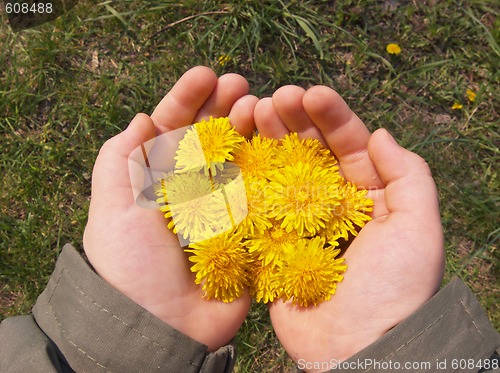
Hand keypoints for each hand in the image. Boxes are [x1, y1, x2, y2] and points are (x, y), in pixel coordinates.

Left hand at [83, 66, 257, 350]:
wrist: (162, 327)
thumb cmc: (130, 266)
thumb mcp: (112, 208)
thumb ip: (119, 161)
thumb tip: (140, 118)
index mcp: (158, 179)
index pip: (173, 129)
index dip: (188, 99)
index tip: (207, 75)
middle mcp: (192, 188)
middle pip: (211, 138)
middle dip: (225, 108)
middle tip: (242, 85)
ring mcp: (224, 208)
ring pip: (241, 158)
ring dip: (252, 130)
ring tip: (263, 108)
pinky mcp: (249, 229)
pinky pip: (264, 192)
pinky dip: (274, 168)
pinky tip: (284, 145)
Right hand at [254, 86, 444, 369]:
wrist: (358, 350)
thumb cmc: (395, 288)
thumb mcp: (420, 227)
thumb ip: (408, 175)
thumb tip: (380, 133)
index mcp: (369, 198)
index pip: (350, 147)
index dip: (332, 118)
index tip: (311, 93)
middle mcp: (332, 207)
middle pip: (310, 154)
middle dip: (293, 122)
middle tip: (273, 99)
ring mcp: (299, 224)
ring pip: (281, 173)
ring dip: (267, 142)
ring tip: (251, 113)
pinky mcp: (272, 244)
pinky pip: (258, 207)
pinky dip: (246, 180)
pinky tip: (234, 153)